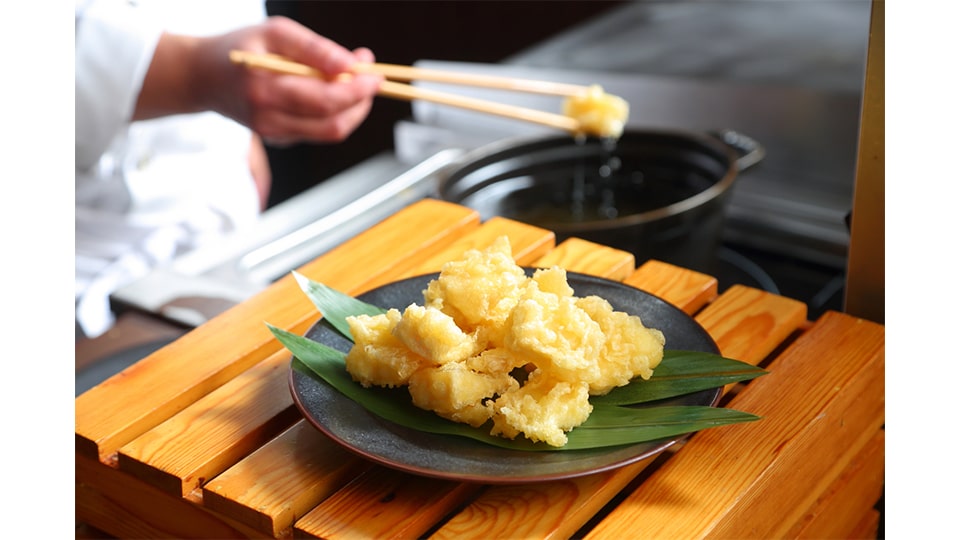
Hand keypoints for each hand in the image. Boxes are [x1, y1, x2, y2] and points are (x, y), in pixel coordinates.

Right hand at [134, 16, 382, 144]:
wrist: (202, 77)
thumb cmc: (240, 47)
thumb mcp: (275, 33)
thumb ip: (315, 49)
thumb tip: (352, 65)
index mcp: (265, 91)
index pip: (326, 101)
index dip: (358, 90)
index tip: (375, 73)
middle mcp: (269, 119)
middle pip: (334, 124)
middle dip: (361, 102)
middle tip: (373, 76)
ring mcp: (274, 134)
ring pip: (330, 132)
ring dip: (353, 109)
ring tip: (356, 80)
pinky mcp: (278, 139)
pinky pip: (318, 131)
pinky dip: (334, 113)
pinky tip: (331, 91)